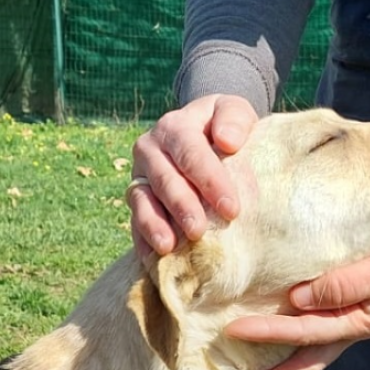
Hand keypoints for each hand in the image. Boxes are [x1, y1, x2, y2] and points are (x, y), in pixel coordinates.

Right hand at [128, 94, 258, 255]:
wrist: (205, 135)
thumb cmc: (225, 128)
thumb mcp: (235, 111)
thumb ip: (234, 118)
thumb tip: (227, 141)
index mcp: (174, 126)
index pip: (190, 153)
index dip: (210, 180)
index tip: (232, 208)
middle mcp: (150, 149)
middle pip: (165, 179)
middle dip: (182, 206)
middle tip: (199, 231)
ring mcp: (140, 176)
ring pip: (143, 201)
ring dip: (155, 224)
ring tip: (169, 246)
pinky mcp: (137, 199)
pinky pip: (134, 220)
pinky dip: (142, 239)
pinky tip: (152, 258)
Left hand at [227, 213, 369, 369]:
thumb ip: (346, 286)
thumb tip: (297, 300)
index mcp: (360, 323)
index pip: (307, 335)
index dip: (271, 335)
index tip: (235, 331)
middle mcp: (351, 326)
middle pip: (306, 360)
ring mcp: (351, 316)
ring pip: (308, 346)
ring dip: (278, 364)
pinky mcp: (351, 297)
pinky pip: (315, 319)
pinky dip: (291, 330)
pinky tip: (270, 328)